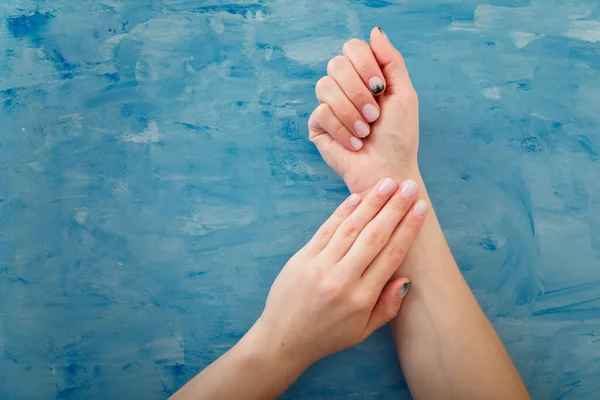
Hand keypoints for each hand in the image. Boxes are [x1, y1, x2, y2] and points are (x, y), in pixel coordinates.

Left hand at [253, 178, 427, 368]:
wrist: (282, 339)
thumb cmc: (326, 336)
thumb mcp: (362, 331)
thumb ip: (387, 307)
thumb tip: (405, 279)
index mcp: (361, 298)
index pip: (391, 255)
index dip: (408, 229)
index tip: (421, 208)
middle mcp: (342, 279)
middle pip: (373, 236)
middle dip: (394, 208)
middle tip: (409, 186)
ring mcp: (319, 266)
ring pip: (350, 228)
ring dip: (370, 203)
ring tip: (387, 184)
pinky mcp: (302, 258)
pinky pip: (326, 230)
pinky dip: (342, 212)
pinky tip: (357, 197)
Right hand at [308, 27, 419, 193]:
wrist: (387, 169)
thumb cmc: (399, 137)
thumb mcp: (404, 94)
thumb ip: (392, 61)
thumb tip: (375, 31)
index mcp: (364, 75)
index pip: (352, 48)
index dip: (365, 64)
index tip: (380, 87)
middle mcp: (344, 86)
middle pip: (336, 64)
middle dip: (358, 92)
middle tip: (374, 114)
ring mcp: (328, 105)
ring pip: (325, 87)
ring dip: (350, 112)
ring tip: (365, 131)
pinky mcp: (317, 126)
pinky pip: (321, 113)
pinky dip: (342, 130)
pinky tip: (354, 143)